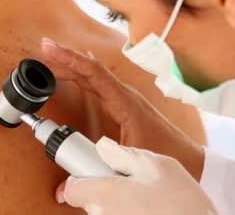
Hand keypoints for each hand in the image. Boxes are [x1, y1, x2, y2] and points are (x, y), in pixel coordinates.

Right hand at [41, 38, 204, 179]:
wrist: (190, 159)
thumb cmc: (164, 155)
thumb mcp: (128, 162)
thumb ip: (96, 170)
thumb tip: (65, 186)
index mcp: (125, 102)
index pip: (92, 73)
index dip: (70, 59)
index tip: (51, 49)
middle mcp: (125, 95)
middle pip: (90, 70)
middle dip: (66, 58)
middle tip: (45, 48)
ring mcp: (125, 99)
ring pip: (94, 76)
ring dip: (73, 66)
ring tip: (53, 57)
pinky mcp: (125, 106)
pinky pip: (100, 84)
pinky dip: (85, 75)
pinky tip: (80, 69)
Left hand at [58, 136, 216, 214]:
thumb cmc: (182, 203)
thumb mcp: (156, 163)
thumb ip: (123, 154)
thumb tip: (102, 147)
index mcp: (104, 194)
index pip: (71, 187)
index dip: (80, 173)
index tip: (89, 166)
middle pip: (89, 198)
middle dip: (105, 184)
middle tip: (131, 179)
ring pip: (106, 209)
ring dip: (119, 200)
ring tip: (146, 195)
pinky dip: (130, 211)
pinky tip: (150, 208)